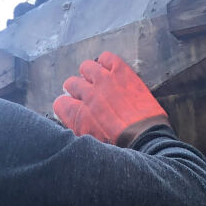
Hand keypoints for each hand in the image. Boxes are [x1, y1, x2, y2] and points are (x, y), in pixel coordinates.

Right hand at [53, 52, 168, 145]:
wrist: (145, 139)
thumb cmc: (119, 147)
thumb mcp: (92, 143)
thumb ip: (78, 127)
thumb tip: (72, 117)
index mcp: (78, 116)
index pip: (60, 103)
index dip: (67, 107)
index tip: (74, 110)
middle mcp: (87, 95)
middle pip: (71, 84)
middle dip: (76, 92)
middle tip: (86, 97)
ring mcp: (104, 80)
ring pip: (86, 67)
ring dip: (89, 75)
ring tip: (97, 83)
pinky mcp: (121, 72)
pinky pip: (106, 58)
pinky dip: (105, 63)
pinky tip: (109, 72)